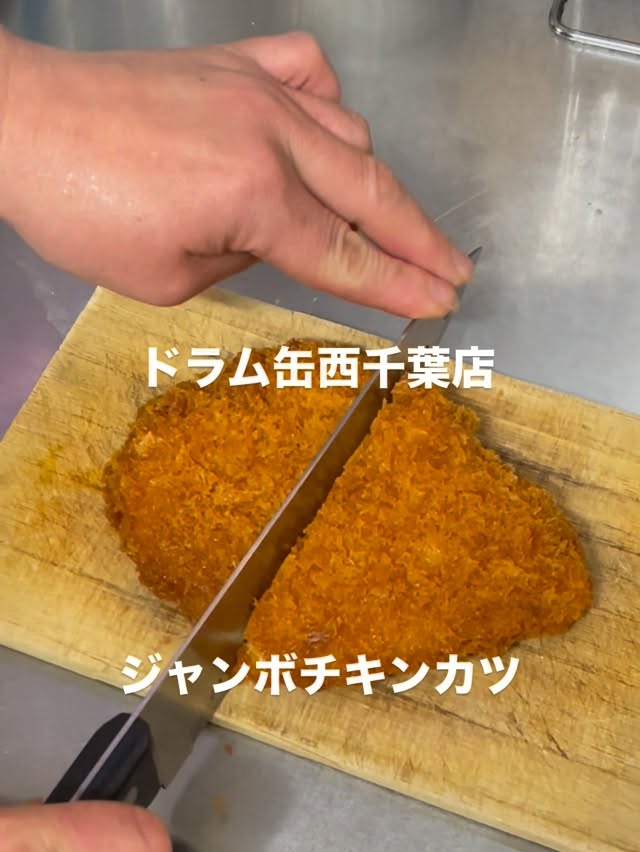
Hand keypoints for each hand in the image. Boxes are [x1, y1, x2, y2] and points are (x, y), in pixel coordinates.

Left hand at [0, 29, 470, 316]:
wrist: (24, 125)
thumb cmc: (77, 205)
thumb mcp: (164, 279)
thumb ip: (239, 265)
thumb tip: (273, 242)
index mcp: (253, 198)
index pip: (344, 256)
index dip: (397, 286)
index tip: (437, 304)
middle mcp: (269, 136)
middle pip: (371, 194)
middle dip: (419, 241)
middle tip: (452, 271)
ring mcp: (256, 90)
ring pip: (351, 134)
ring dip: (376, 184)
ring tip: (388, 222)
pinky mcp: (233, 64)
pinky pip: (311, 72)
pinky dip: (333, 105)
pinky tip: (329, 130)